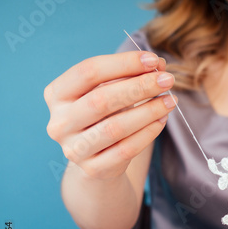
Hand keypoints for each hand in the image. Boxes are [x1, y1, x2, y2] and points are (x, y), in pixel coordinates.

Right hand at [45, 51, 176, 179]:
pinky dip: (148, 133)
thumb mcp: (111, 91)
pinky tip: (162, 120)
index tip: (153, 60)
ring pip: (115, 127)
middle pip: (101, 100)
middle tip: (167, 80)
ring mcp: (74, 148)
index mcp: (57, 94)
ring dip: (148, 111)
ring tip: (170, 101)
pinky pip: (126, 149)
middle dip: (140, 87)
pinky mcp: (93, 168)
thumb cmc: (104, 116)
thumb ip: (131, 75)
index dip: (123, 63)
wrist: (96, 158)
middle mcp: (60, 122)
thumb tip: (160, 65)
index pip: (88, 72)